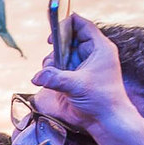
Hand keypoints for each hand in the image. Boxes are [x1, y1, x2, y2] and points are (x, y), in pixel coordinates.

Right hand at [31, 14, 135, 130]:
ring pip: (64, 55)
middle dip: (56, 49)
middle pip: (69, 40)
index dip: (66, 24)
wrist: (108, 120)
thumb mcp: (76, 85)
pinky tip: (51, 80)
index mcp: (100, 48)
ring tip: (50, 74)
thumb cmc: (101, 100)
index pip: (82, 25)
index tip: (53, 34)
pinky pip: (63, 68)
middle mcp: (93, 53)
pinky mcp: (79, 77)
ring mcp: (85, 65)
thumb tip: (36, 77)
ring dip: (53, 62)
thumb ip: (54, 78)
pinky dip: (55, 72)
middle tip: (51, 60)